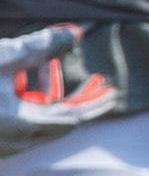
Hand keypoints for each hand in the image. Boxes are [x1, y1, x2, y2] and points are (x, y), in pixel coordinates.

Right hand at [4, 25, 118, 141]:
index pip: (72, 119)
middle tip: (97, 78)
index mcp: (21, 124)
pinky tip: (26, 73)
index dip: (94, 104)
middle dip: (79, 96)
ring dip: (49, 90)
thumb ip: (40, 47)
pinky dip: (30, 97)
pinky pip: (22, 119)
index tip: (111, 91)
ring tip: (48, 63)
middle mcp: (15, 139)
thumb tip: (75, 33)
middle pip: (60, 119)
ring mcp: (5, 141)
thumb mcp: (4, 57)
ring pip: (39, 117)